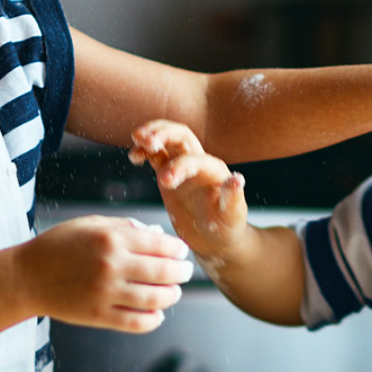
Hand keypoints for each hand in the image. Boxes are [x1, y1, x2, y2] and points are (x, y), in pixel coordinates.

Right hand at [15, 215, 193, 332]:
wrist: (25, 277)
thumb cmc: (59, 246)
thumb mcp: (89, 224)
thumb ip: (124, 227)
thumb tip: (156, 235)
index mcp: (111, 239)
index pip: (160, 245)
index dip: (177, 250)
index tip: (181, 252)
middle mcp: (112, 265)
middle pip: (164, 272)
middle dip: (182, 272)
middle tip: (186, 272)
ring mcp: (106, 293)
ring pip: (155, 299)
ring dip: (172, 296)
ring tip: (174, 292)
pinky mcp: (99, 316)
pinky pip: (137, 322)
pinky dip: (153, 319)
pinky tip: (156, 313)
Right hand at [128, 119, 250, 262]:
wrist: (216, 238)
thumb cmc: (227, 227)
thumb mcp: (231, 215)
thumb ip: (233, 197)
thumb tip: (237, 179)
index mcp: (214, 170)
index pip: (194, 159)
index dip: (179, 166)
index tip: (165, 182)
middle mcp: (199, 162)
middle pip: (181, 134)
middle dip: (163, 134)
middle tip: (147, 142)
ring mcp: (183, 166)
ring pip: (166, 139)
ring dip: (151, 135)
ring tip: (137, 140)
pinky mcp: (169, 173)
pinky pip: (155, 155)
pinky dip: (144, 151)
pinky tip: (134, 156)